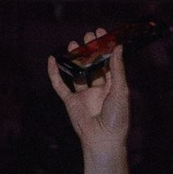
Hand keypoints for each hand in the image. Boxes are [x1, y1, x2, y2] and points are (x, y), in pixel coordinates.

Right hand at [48, 38, 131, 160]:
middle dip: (90, 49)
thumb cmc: (117, 118)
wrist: (103, 140)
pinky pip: (60, 85)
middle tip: (89, 34)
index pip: (108, 63)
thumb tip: (118, 47)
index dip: (105, 48)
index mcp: (112, 87)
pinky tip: (52, 60)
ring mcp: (83, 95)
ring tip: (74, 42)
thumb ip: (117, 69)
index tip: (102, 33)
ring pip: (77, 72)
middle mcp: (98, 89)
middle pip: (93, 65)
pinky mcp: (70, 101)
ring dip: (75, 57)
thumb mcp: (120, 90)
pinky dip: (54, 73)